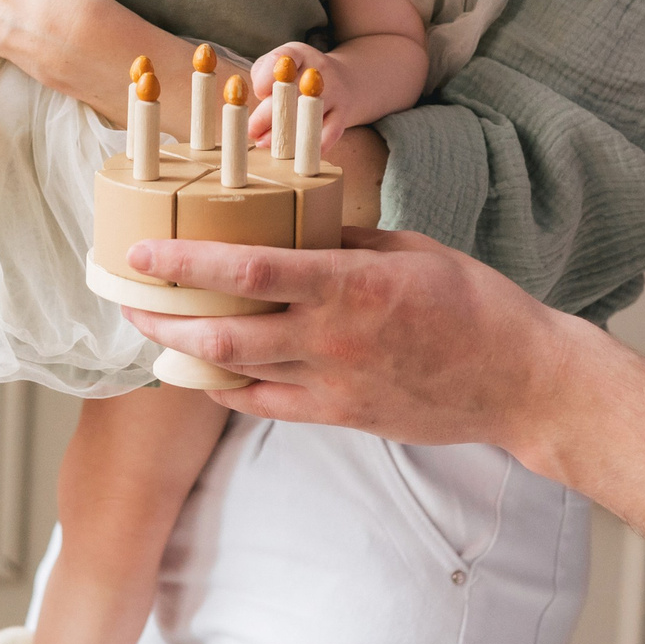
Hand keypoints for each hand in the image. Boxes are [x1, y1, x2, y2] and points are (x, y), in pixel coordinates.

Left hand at [115, 227, 596, 450]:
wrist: (518, 381)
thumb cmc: (471, 303)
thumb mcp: (407, 249)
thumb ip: (342, 241)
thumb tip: (290, 226)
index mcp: (350, 283)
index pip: (249, 269)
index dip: (186, 261)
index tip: (142, 252)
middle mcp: (332, 338)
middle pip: (222, 330)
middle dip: (162, 315)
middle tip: (125, 297)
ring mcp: (333, 385)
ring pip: (234, 372)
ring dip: (183, 352)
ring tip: (150, 330)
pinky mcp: (339, 417)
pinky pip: (263, 404)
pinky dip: (224, 386)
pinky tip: (201, 370)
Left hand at [243, 43, 353, 150]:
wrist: (348, 80)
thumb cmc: (300, 75)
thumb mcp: (281, 64)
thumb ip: (261, 77)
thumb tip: (249, 107)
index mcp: (299, 53)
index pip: (281, 60)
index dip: (265, 79)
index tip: (258, 94)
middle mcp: (318, 70)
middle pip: (291, 93)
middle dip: (266, 116)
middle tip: (252, 131)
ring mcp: (334, 92)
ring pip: (307, 116)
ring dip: (284, 134)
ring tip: (265, 144)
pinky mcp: (342, 114)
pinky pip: (328, 134)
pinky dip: (309, 146)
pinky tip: (293, 154)